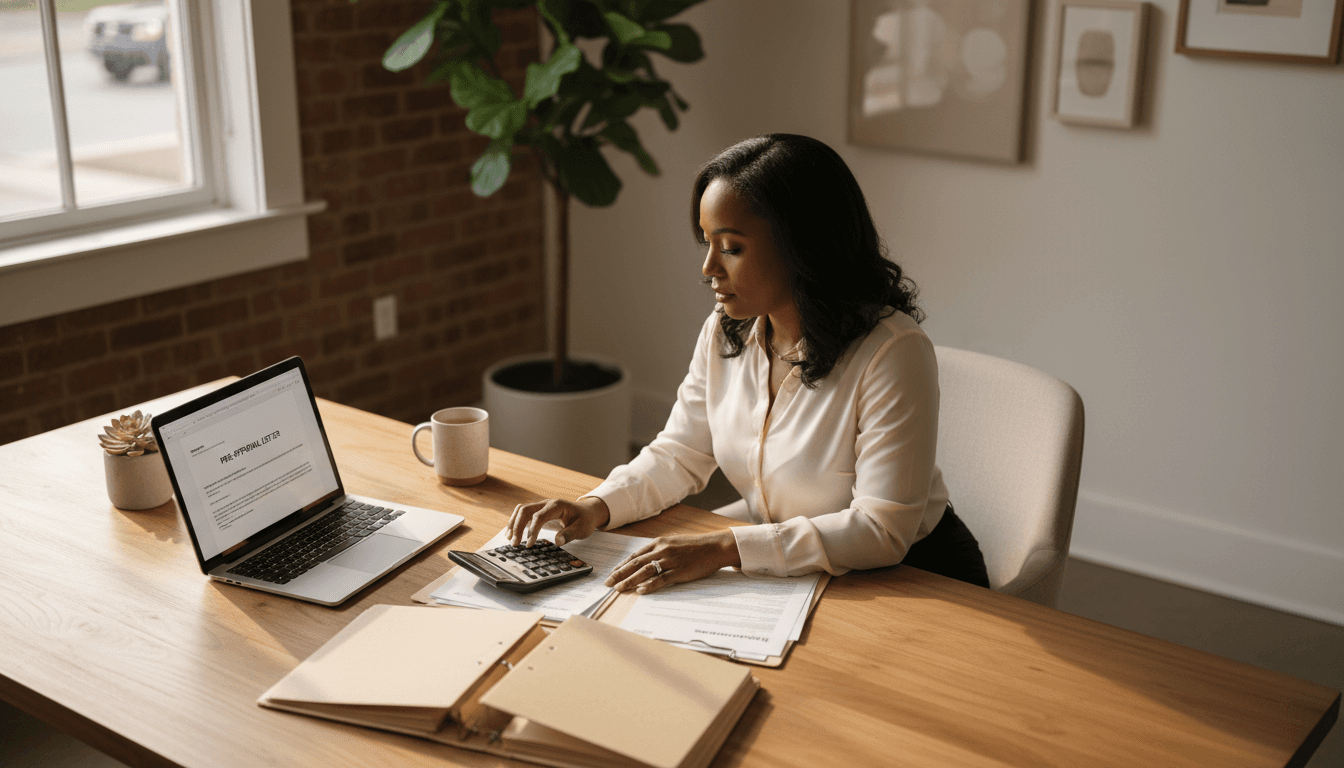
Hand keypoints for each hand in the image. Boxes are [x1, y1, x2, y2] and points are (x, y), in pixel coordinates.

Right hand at [508, 497, 610, 547]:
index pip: (539, 516)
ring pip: (521, 510)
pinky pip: (523, 513)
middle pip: (525, 510)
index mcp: (557, 506)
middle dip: (517, 526)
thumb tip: (558, 542)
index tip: (528, 545)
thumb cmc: (584, 520)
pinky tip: (512, 533)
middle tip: (514, 544)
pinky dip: (515, 522)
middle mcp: (546, 503)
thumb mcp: (582, 529)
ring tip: (509, 539)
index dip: (532, 530)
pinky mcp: (539, 511)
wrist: (587, 512)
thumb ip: (570, 534)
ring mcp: (541, 506)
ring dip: (513, 523)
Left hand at [605, 530, 741, 593]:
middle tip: (608, 583)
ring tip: (619, 589)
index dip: (622, 565)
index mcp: (659, 543)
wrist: (715, 546)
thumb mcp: (674, 543)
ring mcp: (670, 561)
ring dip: (629, 581)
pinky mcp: (679, 571)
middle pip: (635, 564)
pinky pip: (660, 579)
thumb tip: (646, 560)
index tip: (612, 573)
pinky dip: (649, 586)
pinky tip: (640, 591)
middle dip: (619, 574)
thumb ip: (660, 550)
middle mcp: (662, 550)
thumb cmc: (696, 546)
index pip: (635, 556)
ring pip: (644, 572)